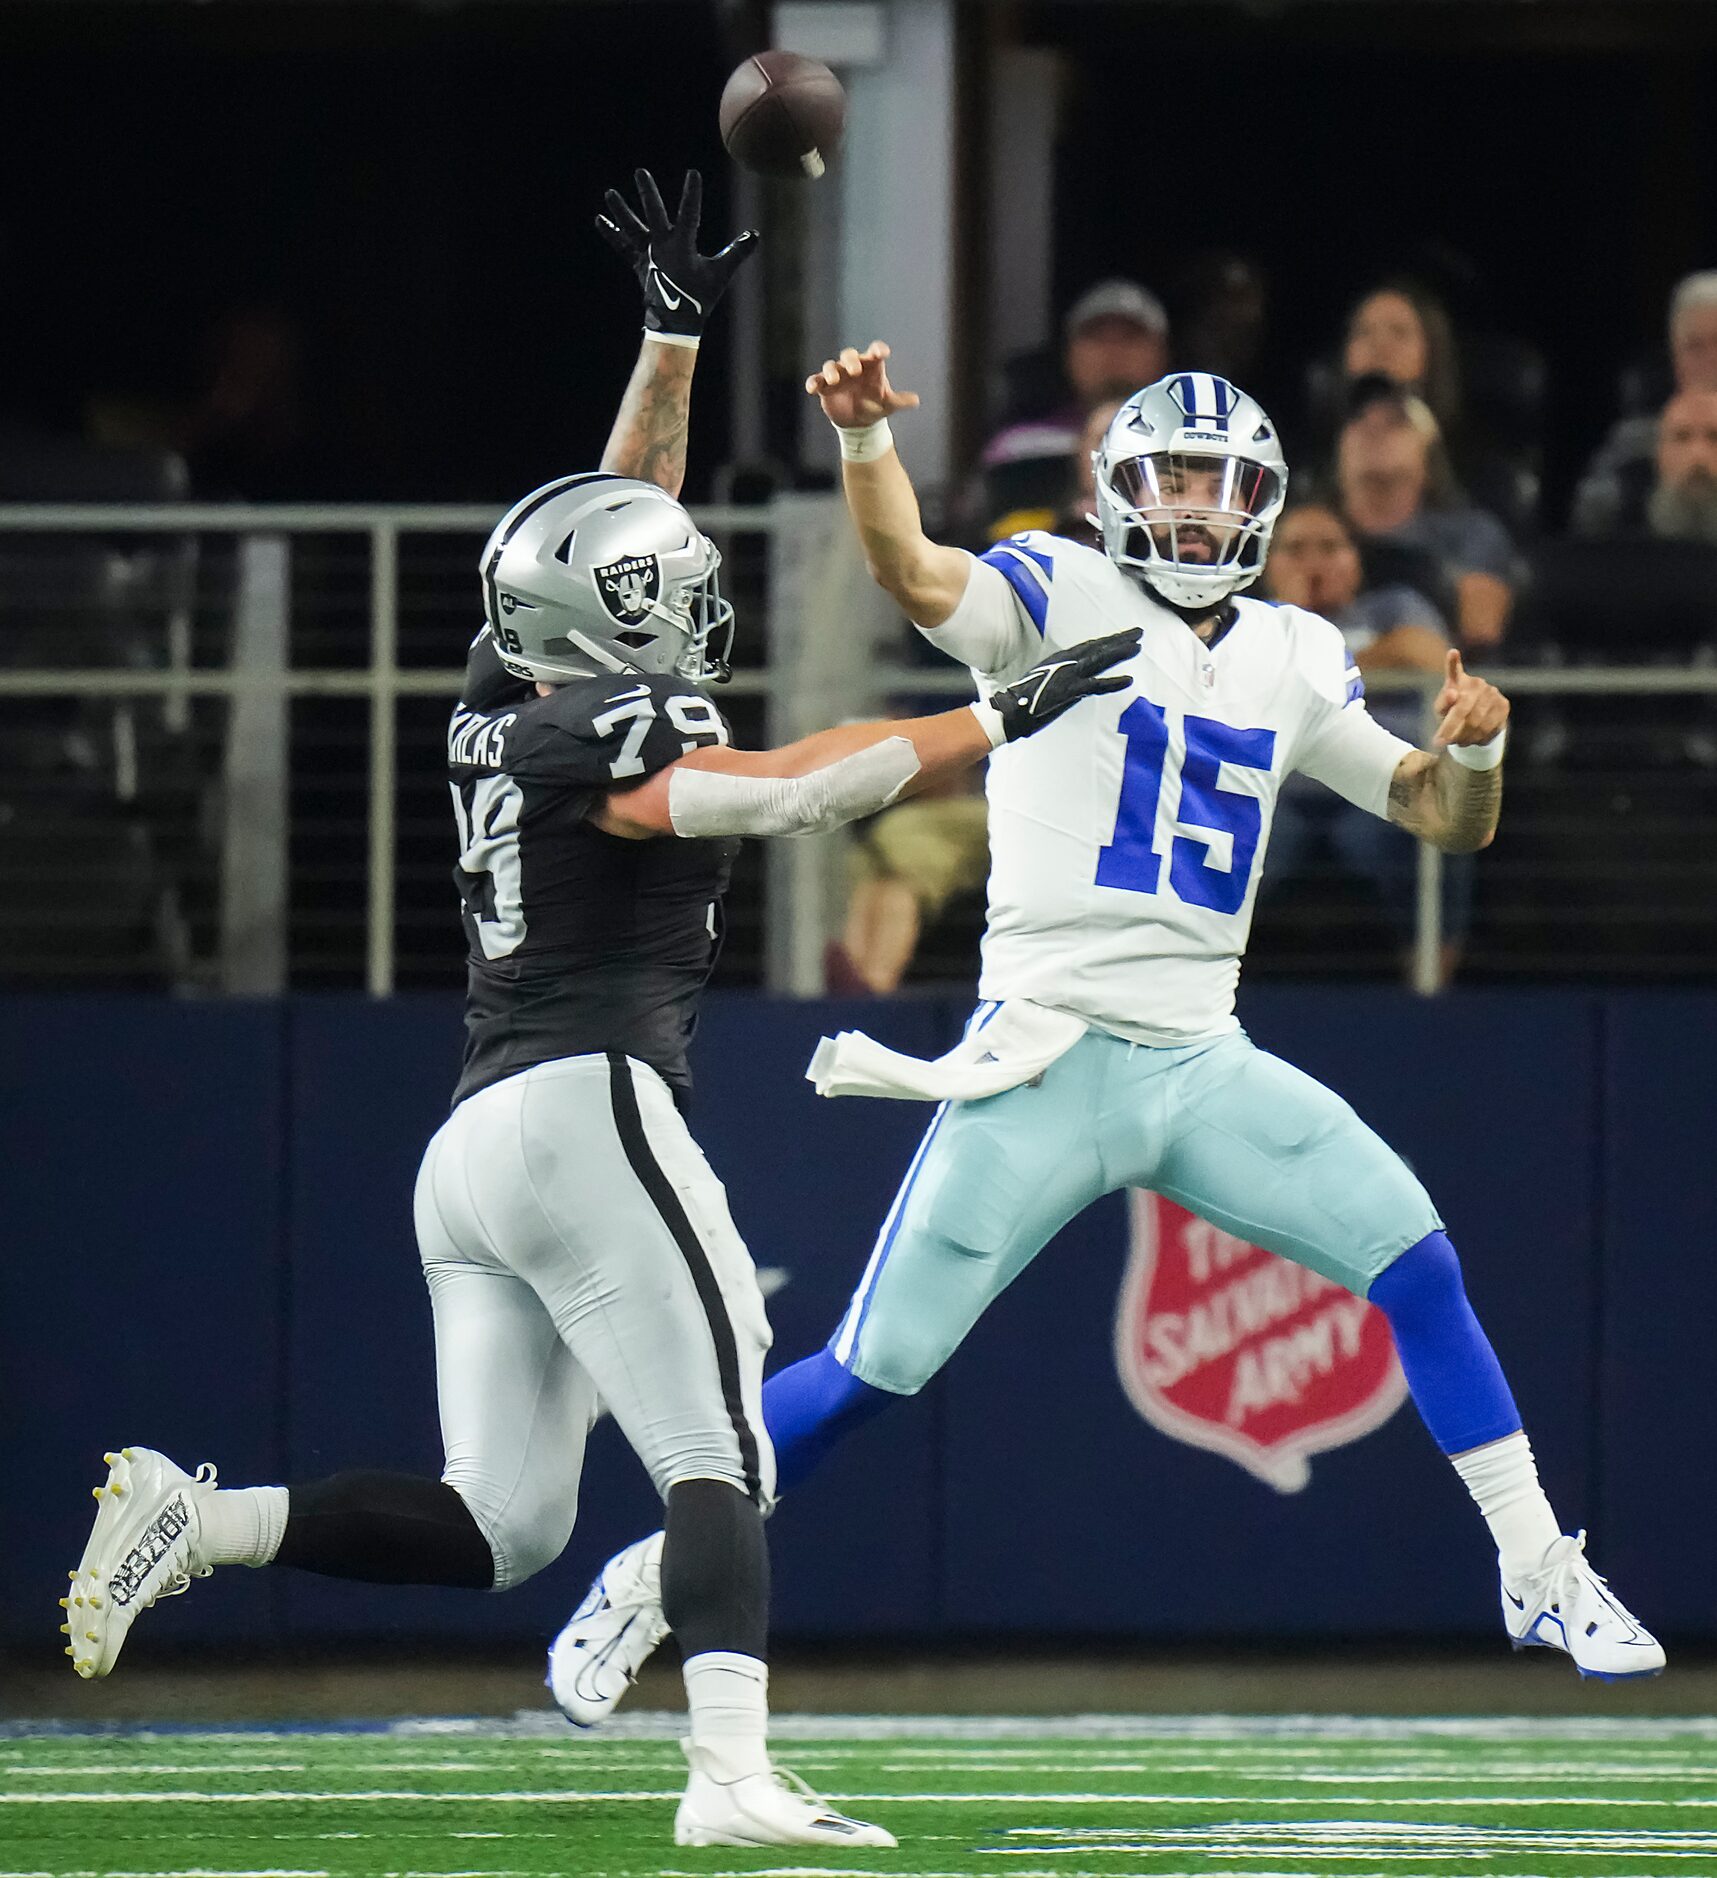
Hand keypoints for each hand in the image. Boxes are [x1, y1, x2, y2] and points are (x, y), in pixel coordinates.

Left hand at [597, 169, 758, 341]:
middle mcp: (661, 246)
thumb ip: (737, 252)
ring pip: (632, 229)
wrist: (675, 323)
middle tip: (640, 172)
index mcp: (681, 246)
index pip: (689, 214)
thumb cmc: (699, 298)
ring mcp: (647, 255)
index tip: (693, 173)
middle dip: (647, 192)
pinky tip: (600, 219)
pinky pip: (623, 247)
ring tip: (609, 194)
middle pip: (653, 214)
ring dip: (621, 211)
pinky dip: (612, 234)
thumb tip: (755, 235)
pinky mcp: (639, 264)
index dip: (692, 194)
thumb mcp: (720, 274)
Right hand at [805, 341, 920, 429]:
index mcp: (871, 367)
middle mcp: (853, 367)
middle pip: (849, 355)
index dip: (878, 350)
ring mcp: (838, 376)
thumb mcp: (888, 405)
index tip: (881, 353)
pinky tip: (812, 388)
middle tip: (855, 371)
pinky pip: (817, 381)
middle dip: (851, 360)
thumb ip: (900, 401)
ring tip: (833, 380)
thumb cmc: (875, 407)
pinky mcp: (825, 388)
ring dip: (831, 371)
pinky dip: (813, 383)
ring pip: (831, 366)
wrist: (858, 423)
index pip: (875, 352)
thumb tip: (915, 401)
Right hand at [988, 630, 1139, 741]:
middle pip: (1098, 647)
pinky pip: (1097, 685)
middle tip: (1138, 632)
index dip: (1107, 641)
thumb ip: (1062, 677)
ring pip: (1100, 660)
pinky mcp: (1070, 690)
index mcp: (1060, 659)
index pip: (1089, 646)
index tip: (1122, 636)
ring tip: (1137, 647)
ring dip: (1120, 653)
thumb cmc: (1024, 699)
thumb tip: (1075, 682)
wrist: (1011, 711)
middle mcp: (1066, 662)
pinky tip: (1128, 680)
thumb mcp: (1045, 680)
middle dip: (1119, 639)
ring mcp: (1069, 675)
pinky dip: (1113, 682)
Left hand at [1431, 648, 1509, 747]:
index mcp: (1458, 681)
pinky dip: (1478, 738)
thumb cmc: (1453, 713)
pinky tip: (1472, 739)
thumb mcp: (1442, 710)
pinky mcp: (1504, 705)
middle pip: (1462, 708)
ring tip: (1456, 742)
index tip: (1452, 652)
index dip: (1452, 662)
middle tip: (1439, 743)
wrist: (1476, 722)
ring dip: (1463, 737)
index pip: (1454, 670)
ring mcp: (1492, 693)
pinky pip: (1490, 727)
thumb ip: (1443, 704)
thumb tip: (1453, 693)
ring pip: (1476, 722)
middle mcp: (1477, 683)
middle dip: (1449, 728)